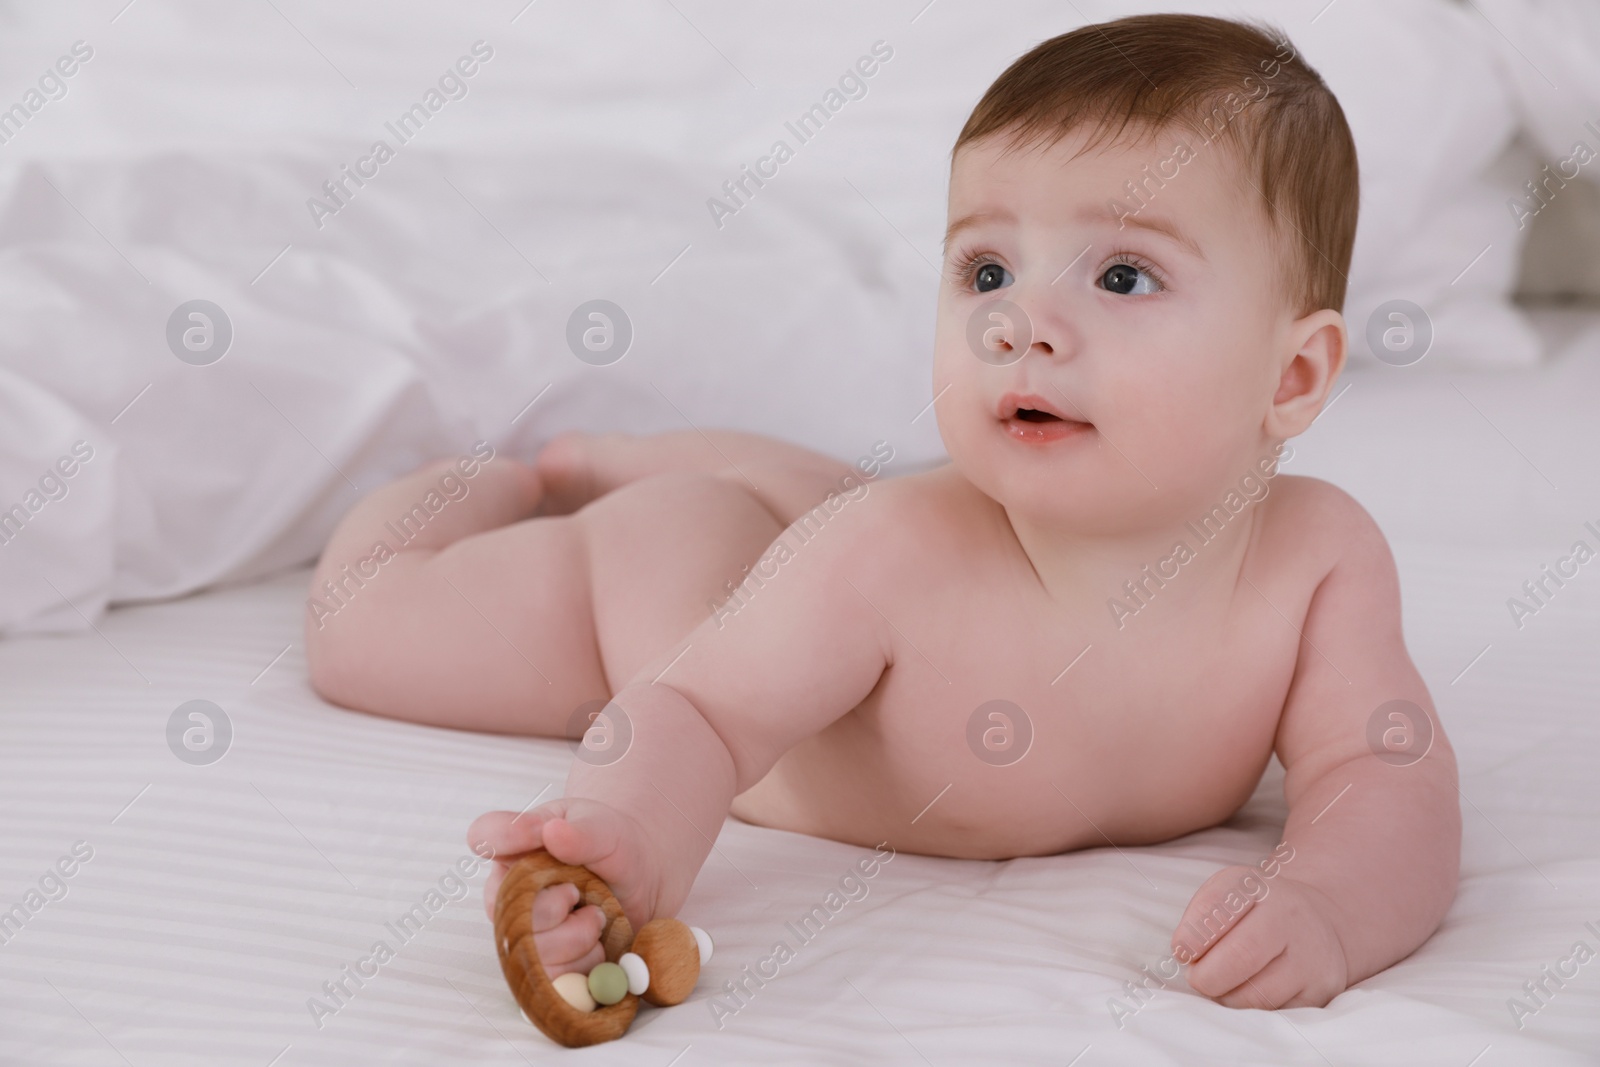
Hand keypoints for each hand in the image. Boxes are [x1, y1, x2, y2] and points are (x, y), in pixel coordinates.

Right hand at [468, 798, 664, 977]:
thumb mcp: (603, 829)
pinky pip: (551, 981)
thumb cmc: (611, 847)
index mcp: (514, 848)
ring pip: (529, 953)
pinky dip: (584, 964)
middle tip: (579, 893)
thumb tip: (552, 832)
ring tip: (596, 917)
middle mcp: (508, 892)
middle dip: (553, 906)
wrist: (640, 882)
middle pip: (507, 908)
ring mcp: (520, 933)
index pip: (486, 835)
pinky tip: (598, 944)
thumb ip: (581, 832)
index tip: (551, 840)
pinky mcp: (542, 968)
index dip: (513, 839)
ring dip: (575, 938)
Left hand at [1172, 866, 1349, 1008]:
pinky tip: (1251, 993)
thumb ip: (1200, 918)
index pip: (1218, 909)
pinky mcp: (1322, 989)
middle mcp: (1289, 916)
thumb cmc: (1256, 912)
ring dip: (1227, 997)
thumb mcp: (1225, 895)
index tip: (1183, 952)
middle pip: (1241, 956)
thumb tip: (1185, 954)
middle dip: (1207, 977)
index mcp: (1256, 887)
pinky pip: (1275, 1014)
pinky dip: (1253, 1011)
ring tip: (1224, 985)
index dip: (1193, 937)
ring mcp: (1311, 954)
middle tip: (1197, 978)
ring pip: (1257, 995)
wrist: (1315, 922)